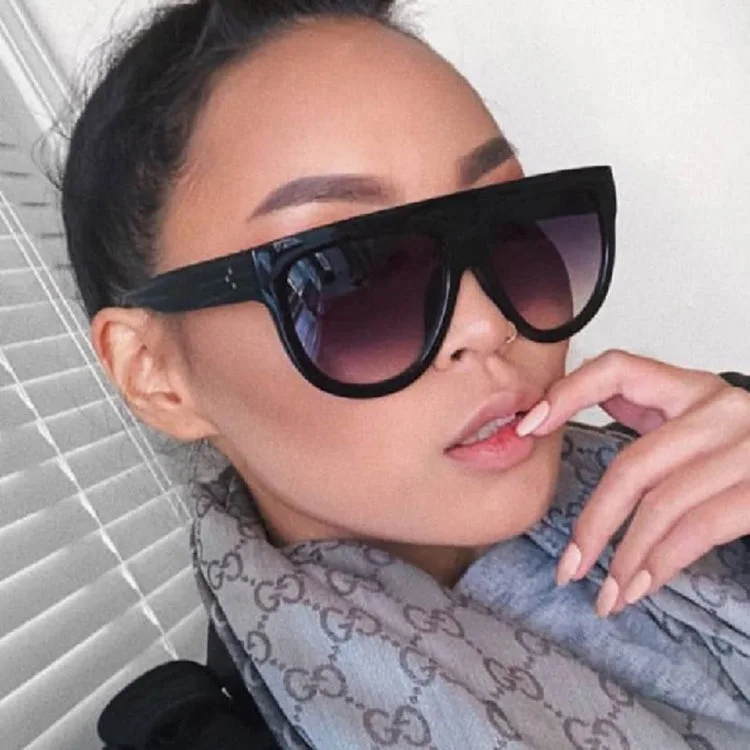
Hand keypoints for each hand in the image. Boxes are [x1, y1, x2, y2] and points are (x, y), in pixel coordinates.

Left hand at [516, 350, 749, 616]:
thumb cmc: (743, 450)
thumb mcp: (692, 419)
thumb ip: (645, 415)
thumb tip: (561, 417)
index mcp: (688, 387)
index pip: (617, 369)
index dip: (567, 394)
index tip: (527, 429)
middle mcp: (717, 408)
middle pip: (632, 465)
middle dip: (594, 524)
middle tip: (568, 567)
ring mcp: (745, 448)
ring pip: (662, 505)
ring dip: (626, 558)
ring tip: (607, 595)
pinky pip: (698, 530)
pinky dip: (662, 563)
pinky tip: (642, 586)